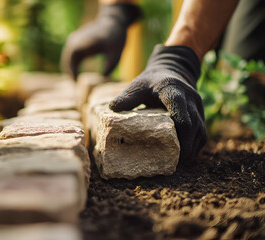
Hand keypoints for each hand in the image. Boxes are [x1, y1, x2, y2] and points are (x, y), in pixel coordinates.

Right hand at [61, 3, 141, 79]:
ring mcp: (73, 41)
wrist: (113, 21)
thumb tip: (101, 81)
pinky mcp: (75, 42)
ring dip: (70, 72)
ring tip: (76, 86)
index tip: (76, 86)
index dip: (72, 74)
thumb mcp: (115, 53)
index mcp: (82, 44)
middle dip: (70, 76)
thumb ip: (109, 67)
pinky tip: (78, 77)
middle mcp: (74, 41)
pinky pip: (70, 57)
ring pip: (67, 60)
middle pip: (67, 62)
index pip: (71, 62)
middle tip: (76, 90)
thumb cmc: (115, 37)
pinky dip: (72, 67)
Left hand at [109, 45, 206, 162]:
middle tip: (170, 162)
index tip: (168, 146)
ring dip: (190, 149)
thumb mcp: (137, 85)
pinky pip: (202, 135)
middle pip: (192, 125)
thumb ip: (127, 97)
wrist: (173, 71)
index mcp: (173, 89)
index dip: (177, 128)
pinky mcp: (201, 115)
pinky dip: (194, 147)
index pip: (179, 107)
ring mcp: (198, 107)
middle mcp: (190, 98)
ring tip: (175, 163)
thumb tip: (112, 108)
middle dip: (184, 146)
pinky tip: (182, 157)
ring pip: (200, 132)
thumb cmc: (151, 81)